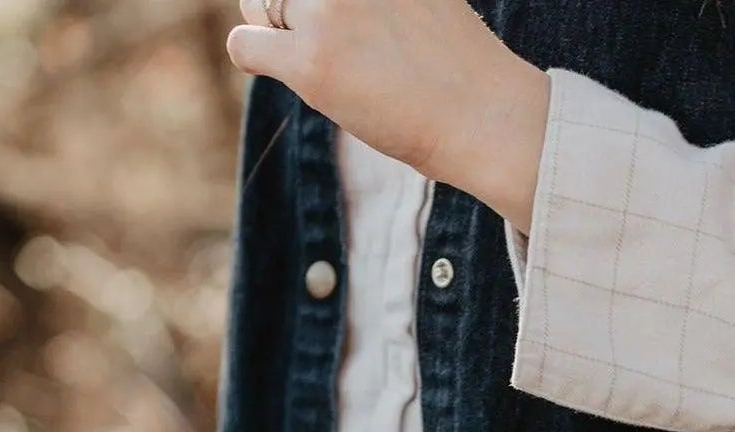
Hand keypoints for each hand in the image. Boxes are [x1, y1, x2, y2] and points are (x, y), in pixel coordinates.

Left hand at [227, 0, 551, 229]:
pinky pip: (246, 45)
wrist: (488, 117)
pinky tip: (291, 72)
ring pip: (257, 4)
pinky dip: (256, 55)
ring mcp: (328, 10)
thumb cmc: (461, 67)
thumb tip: (318, 8)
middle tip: (320, 37)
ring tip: (321, 61)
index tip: (329, 18)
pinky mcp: (312, 61)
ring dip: (275, 31)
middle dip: (285, 3)